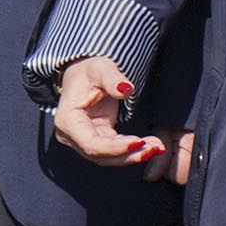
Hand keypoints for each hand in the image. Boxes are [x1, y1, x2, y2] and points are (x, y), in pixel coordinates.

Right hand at [47, 57, 172, 172]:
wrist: (84, 75)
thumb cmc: (88, 71)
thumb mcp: (100, 68)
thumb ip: (112, 78)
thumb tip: (125, 90)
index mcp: (68, 120)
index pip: (91, 144)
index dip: (114, 148)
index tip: (138, 142)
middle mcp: (71, 136)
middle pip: (100, 155)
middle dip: (128, 154)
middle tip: (155, 148)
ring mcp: (83, 140)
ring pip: (109, 157)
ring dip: (133, 155)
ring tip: (157, 147)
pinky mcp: (97, 140)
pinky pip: (115, 152)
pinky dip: (132, 150)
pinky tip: (150, 145)